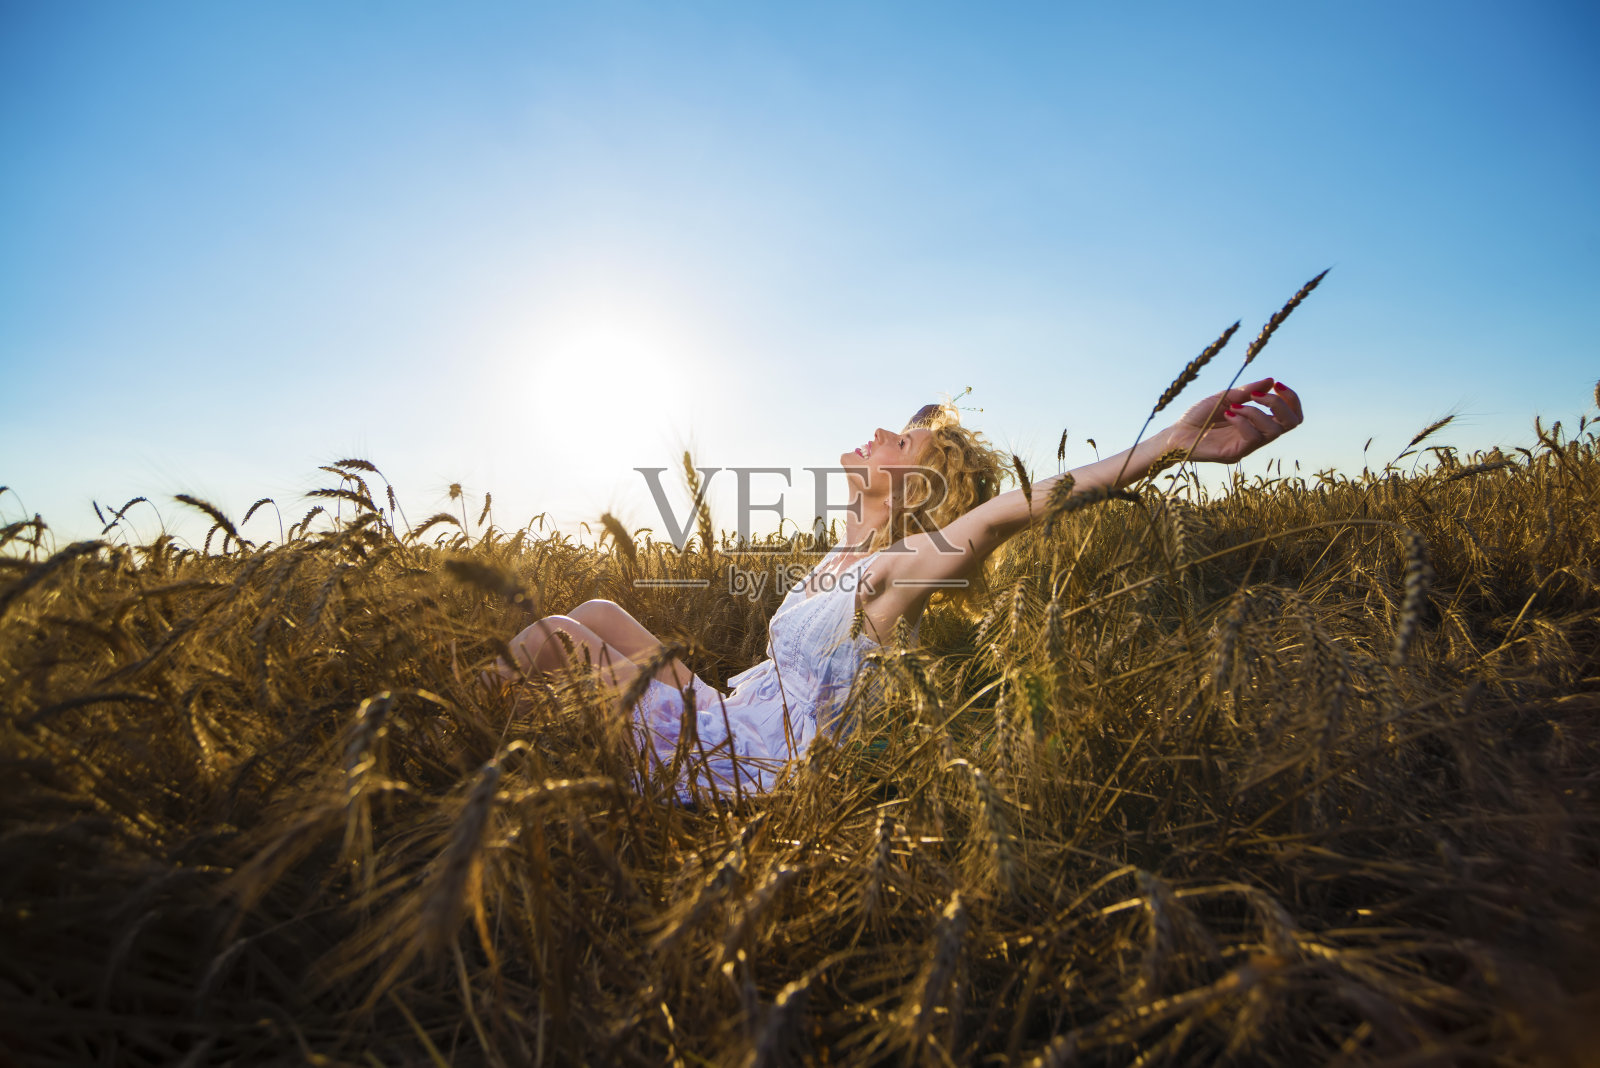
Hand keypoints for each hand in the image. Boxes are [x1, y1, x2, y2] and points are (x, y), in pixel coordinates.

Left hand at [1165, 378, 1302, 464]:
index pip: (1290, 415)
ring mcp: (1247, 446)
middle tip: (1258, 395)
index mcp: (1257, 422)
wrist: (1175, 433)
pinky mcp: (1235, 454)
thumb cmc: (1198, 416)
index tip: (1277, 384)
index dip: (1291, 399)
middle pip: (1291, 423)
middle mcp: (1257, 436)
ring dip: (1256, 412)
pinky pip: (1252, 437)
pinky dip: (1243, 420)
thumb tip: (1271, 381)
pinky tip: (1227, 414)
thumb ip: (1248, 391)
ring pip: (1274, 431)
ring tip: (1234, 406)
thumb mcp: (1226, 397)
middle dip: (1280, 404)